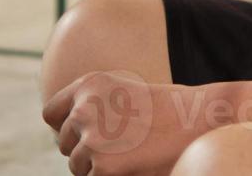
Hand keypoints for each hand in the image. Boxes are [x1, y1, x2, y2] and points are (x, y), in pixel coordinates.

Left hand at [42, 70, 214, 175]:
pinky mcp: (103, 166)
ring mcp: (92, 138)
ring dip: (97, 166)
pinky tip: (135, 163)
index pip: (52, 113)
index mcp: (90, 85)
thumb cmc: (168, 109)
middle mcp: (84, 108)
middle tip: (119, 146)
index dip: (66, 126)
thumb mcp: (124, 92)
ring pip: (77, 165)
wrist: (200, 120)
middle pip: (64, 142)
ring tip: (131, 154)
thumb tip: (64, 131)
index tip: (84, 133)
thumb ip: (94, 104)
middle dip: (84, 149)